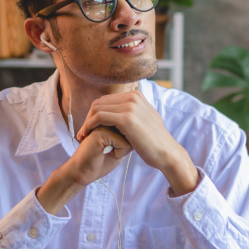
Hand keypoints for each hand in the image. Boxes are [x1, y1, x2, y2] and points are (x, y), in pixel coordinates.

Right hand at [37, 126, 131, 214]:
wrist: (84, 172)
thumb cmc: (102, 161)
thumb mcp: (121, 147)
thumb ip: (131, 136)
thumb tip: (145, 132)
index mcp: (113, 120)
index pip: (135, 129)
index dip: (130, 144)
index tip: (114, 149)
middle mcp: (108, 119)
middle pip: (133, 131)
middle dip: (126, 146)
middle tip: (110, 151)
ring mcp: (103, 123)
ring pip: (129, 136)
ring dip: (122, 149)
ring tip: (108, 152)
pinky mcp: (101, 132)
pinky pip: (123, 142)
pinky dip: (118, 153)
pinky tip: (106, 153)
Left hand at [75, 92, 198, 195]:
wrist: (166, 153)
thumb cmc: (154, 142)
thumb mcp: (145, 119)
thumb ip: (134, 112)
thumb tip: (121, 110)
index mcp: (136, 95)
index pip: (106, 99)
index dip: (94, 113)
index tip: (88, 127)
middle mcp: (133, 97)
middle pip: (99, 102)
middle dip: (88, 117)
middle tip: (82, 133)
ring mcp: (130, 106)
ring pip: (97, 109)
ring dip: (86, 123)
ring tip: (83, 136)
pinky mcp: (126, 118)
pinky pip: (99, 117)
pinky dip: (89, 126)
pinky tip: (87, 136)